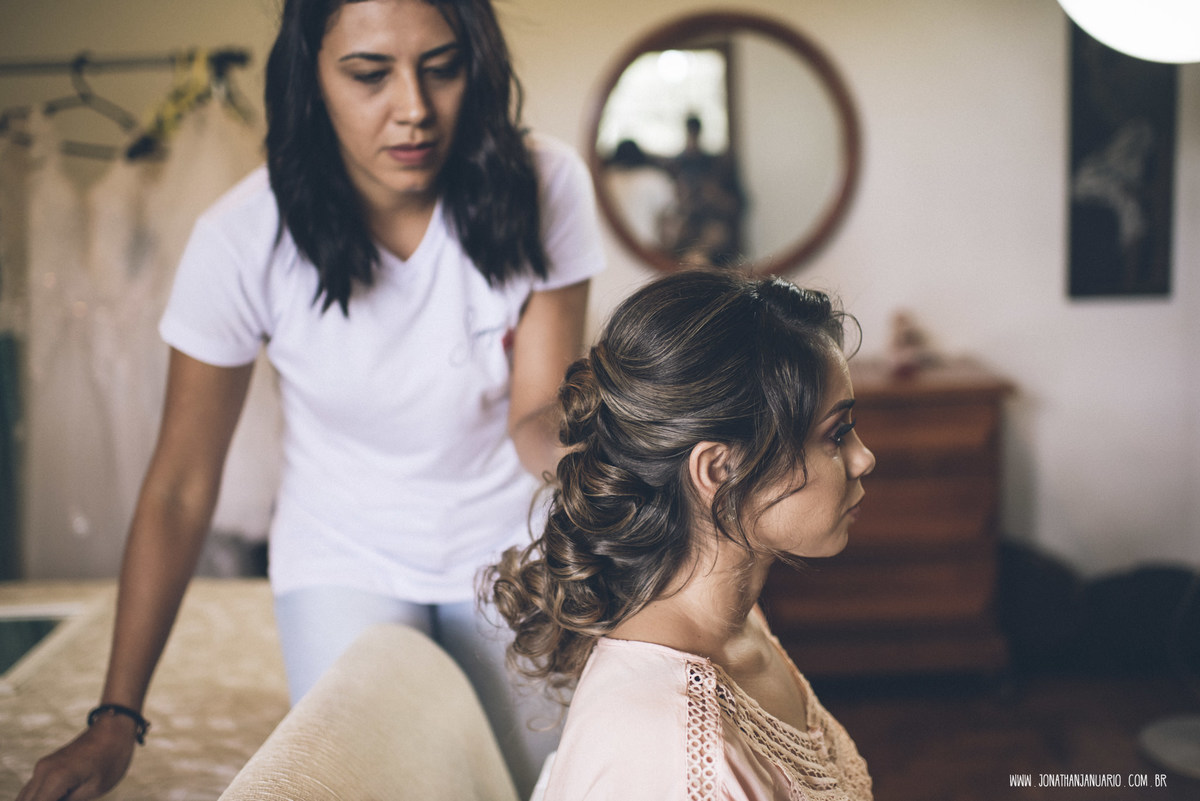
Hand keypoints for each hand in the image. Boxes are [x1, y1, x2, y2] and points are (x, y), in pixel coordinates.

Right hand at [16, 716, 137, 800]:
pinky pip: (33, 790)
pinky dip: (40, 798)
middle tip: (70, 797)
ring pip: (26, 797)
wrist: (114, 728)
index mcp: (54, 778)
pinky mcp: (44, 767)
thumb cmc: (111, 759)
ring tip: (68, 796)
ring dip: (40, 800)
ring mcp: (41, 767)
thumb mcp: (95, 788)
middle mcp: (42, 772)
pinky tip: (62, 796)